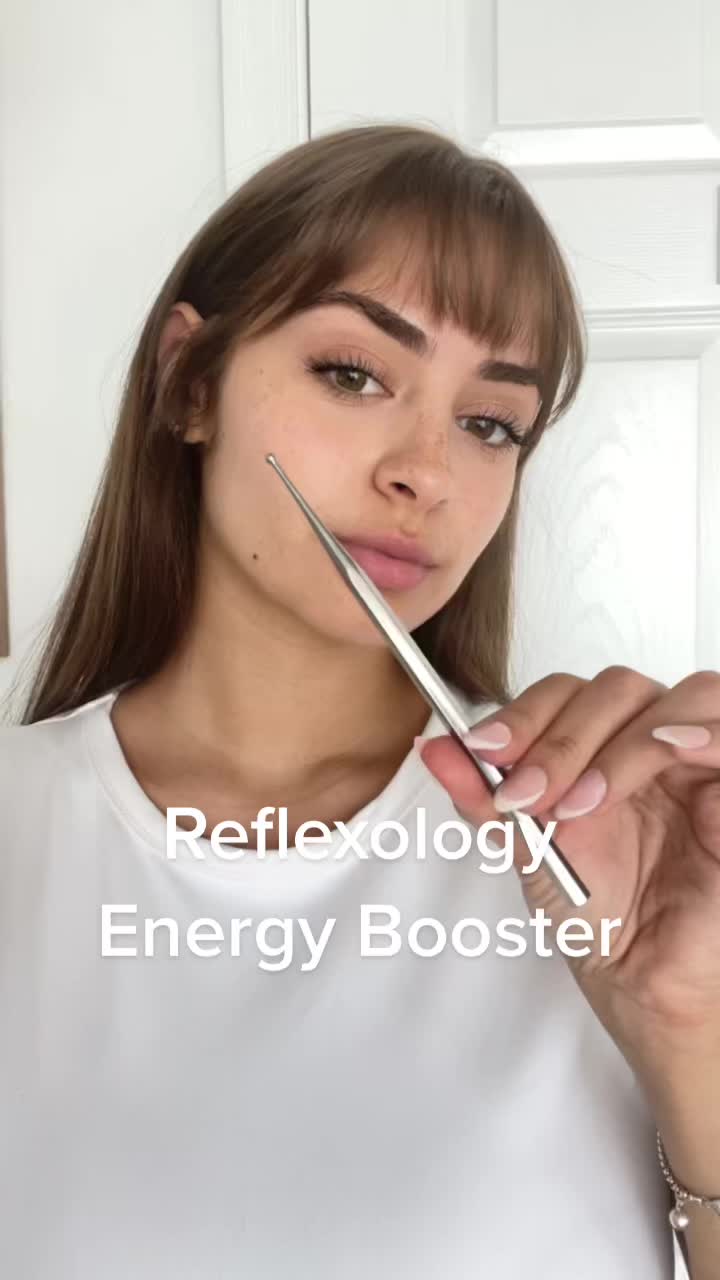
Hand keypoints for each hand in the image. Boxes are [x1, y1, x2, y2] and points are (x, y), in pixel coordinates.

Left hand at [416, 667, 719, 1082]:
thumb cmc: (593, 911)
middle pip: (617, 688)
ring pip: (682, 696)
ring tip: (583, 804)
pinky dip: (694, 736)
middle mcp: (652, 740)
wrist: (640, 980)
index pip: (567, 693)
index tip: (480, 751)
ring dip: (621, 743)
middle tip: (527, 797)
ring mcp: (700, 763)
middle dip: (562, 737)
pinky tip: (661, 761)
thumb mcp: (526, 846)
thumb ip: (485, 794)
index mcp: (601, 743)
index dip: (525, 713)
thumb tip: (433, 749)